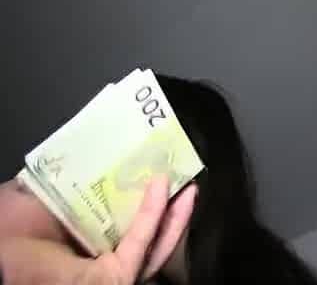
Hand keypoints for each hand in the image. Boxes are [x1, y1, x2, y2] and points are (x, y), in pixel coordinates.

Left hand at [0, 176, 196, 283]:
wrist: (2, 264)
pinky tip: (165, 187)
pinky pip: (142, 244)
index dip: (140, 192)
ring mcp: (111, 270)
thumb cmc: (7, 237)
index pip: (119, 215)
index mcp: (79, 239)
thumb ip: (57, 179)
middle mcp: (98, 256)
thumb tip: (79, 153)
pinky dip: (156, 214)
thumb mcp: (29, 197)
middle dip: (169, 203)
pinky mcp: (117, 278)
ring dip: (175, 212)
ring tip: (189, 184)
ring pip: (155, 240)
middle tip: (181, 174)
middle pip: (146, 228)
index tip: (153, 167)